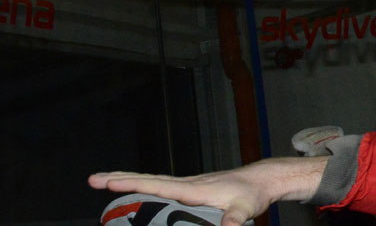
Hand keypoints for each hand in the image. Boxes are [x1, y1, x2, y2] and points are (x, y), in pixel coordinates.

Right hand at [89, 157, 326, 225]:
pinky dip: (143, 186)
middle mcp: (186, 184)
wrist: (261, 181)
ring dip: (127, 181)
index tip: (108, 181)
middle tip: (92, 178)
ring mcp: (187, 186)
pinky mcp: (190, 191)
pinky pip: (160, 187)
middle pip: (147, 180)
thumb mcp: (245, 208)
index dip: (132, 183)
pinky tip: (133, 192)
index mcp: (192, 188)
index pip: (156, 185)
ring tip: (103, 181)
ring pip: (152, 182)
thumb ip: (235, 219)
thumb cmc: (252, 194)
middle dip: (120, 178)